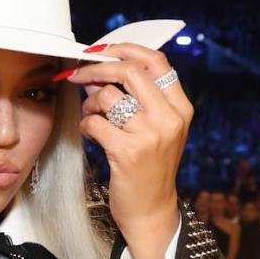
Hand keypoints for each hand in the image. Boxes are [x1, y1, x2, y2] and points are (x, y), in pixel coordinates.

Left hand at [66, 43, 191, 258]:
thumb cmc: (149, 166)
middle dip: (97, 69)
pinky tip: (92, 135)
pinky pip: (93, 121)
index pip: (156, 61)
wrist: (151, 210)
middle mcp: (169, 118)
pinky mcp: (127, 151)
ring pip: (107, 96)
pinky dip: (86, 125)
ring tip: (92, 116)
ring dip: (89, 103)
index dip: (125, 49)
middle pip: (130, 71)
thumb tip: (99, 69)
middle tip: (78, 75)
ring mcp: (150, 135)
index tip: (100, 50)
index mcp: (180, 107)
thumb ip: (138, 98)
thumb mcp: (156, 129)